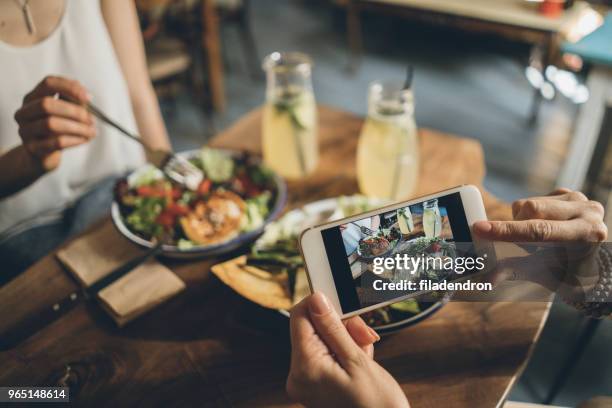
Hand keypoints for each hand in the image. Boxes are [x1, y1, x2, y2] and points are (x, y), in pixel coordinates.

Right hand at [14, 76, 95, 170]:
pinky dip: (75, 140)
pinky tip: (84, 139)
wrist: (43, 155)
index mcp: (33, 97)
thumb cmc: (58, 129)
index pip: (48, 83)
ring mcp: (24, 130)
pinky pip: (56, 142)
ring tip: (92, 132)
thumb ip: (74, 101)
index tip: (90, 98)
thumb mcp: (66, 112)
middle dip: (74, 111)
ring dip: (78, 127)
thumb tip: (85, 96)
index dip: (70, 87)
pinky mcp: (32, 148)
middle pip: (46, 104)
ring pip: (51, 124)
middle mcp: (24, 112)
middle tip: (91, 120)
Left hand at [287, 293, 409, 407]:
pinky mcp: (316, 382)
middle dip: (341, 326)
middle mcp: (299, 376)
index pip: (298, 318)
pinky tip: (360, 360)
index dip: (319, 304)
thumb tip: (316, 300)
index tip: (341, 304)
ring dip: (347, 338)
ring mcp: (306, 381)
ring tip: (365, 353)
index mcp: (305, 369)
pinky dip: (344, 350)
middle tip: (364, 334)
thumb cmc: (378, 405)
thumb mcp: (357, 360)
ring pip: (322, 339)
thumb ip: (334, 328)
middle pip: (312, 328)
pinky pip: (325, 353)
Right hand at [473, 189, 606, 297]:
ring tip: (535, 238)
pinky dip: (527, 215)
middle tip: (509, 241)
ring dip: (521, 221)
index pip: (540, 231)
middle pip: (532, 209)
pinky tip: (541, 226)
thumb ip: (515, 271)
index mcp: (587, 234)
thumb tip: (486, 279)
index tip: (480, 229)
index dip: (508, 231)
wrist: (591, 264)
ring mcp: (578, 199)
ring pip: (529, 203)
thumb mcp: (546, 275)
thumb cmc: (569, 273)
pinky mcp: (567, 193)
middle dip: (514, 225)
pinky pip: (533, 198)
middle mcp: (587, 211)